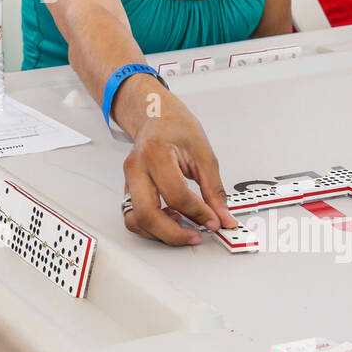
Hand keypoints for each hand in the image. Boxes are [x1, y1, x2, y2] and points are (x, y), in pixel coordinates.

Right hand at [120, 87, 237, 245]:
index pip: (176, 195)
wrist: (156, 116)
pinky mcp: (128, 189)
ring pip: (135, 220)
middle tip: (195, 236)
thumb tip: (223, 217)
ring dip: (160, 232)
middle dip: (173, 233)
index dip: (198, 213)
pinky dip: (152, 226)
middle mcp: (136, 168)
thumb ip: (214, 190)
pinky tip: (171, 219)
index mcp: (155, 153)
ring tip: (183, 228)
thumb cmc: (177, 127)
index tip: (215, 221)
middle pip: (147, 214)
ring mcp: (128, 180)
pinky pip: (134, 216)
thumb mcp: (204, 153)